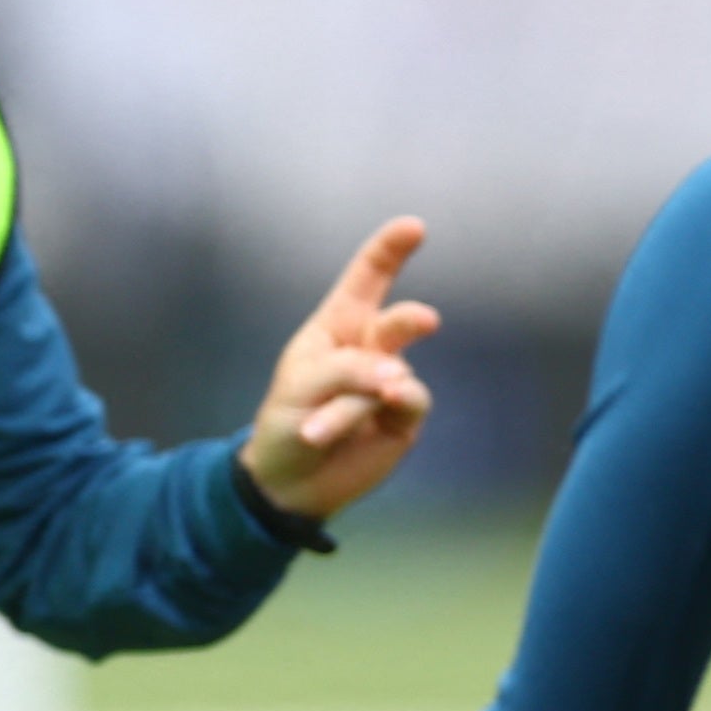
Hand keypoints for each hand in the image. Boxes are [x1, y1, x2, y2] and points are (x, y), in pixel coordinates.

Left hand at [241, 215, 437, 524]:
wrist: (287, 483)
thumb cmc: (285, 423)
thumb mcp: (301, 386)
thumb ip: (346, 370)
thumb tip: (397, 377)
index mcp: (337, 327)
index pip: (367, 280)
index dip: (389, 252)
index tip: (414, 227)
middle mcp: (368, 349)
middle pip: (397, 322)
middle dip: (410, 320)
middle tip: (424, 321)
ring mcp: (390, 382)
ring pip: (393, 371)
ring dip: (359, 395)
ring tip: (320, 428)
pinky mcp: (404, 417)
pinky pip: (405, 401)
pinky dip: (370, 413)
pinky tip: (336, 430)